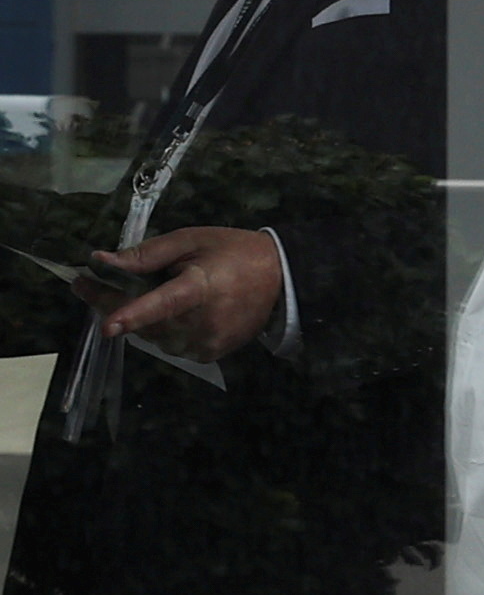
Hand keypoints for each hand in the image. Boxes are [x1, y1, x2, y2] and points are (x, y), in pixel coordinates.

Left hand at [93, 227, 282, 363]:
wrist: (281, 277)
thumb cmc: (232, 252)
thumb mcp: (190, 240)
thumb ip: (146, 254)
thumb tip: (102, 261)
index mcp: (201, 287)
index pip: (163, 304)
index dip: (134, 315)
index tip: (107, 327)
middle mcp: (204, 321)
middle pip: (144, 323)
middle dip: (113, 304)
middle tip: (92, 284)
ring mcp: (208, 342)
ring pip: (151, 337)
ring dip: (140, 319)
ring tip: (153, 295)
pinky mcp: (209, 354)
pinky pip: (168, 345)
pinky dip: (162, 330)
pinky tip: (176, 313)